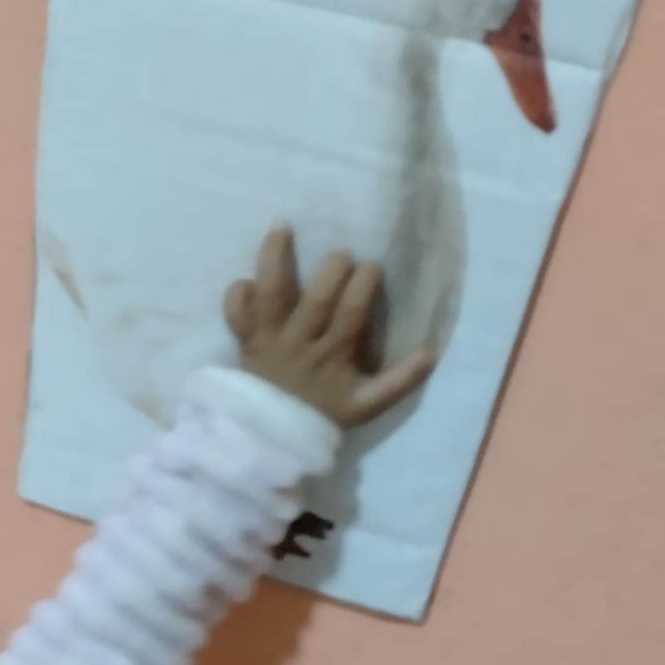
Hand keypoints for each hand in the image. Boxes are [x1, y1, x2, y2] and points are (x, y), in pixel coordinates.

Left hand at [224, 226, 433, 429]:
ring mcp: (270, 340)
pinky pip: (235, 315)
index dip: (364, 286)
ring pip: (271, 296)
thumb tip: (430, 354)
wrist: (275, 438)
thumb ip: (399, 382)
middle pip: (316, 301)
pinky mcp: (245, 341)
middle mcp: (300, 343)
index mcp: (333, 355)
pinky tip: (245, 280)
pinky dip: (236, 296)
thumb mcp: (366, 405)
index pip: (352, 314)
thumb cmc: (323, 413)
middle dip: (331, 270)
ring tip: (282, 227)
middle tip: (341, 254)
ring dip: (275, 260)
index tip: (372, 268)